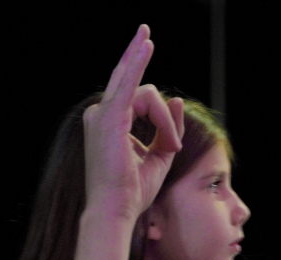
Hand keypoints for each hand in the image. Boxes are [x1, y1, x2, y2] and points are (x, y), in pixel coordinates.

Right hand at [82, 25, 184, 221]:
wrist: (115, 210)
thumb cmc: (132, 191)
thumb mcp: (159, 156)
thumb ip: (168, 128)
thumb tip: (178, 99)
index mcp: (111, 123)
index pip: (142, 101)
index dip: (164, 118)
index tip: (172, 144)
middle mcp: (102, 114)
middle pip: (137, 87)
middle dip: (140, 59)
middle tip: (146, 29)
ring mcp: (103, 114)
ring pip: (145, 93)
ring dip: (164, 119)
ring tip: (169, 145)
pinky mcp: (110, 115)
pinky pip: (129, 82)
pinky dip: (138, 63)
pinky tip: (146, 43)